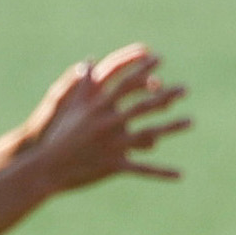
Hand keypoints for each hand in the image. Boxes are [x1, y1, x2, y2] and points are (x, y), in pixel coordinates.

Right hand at [20, 44, 190, 191]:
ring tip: (191, 121)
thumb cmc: (53, 134)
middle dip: (166, 96)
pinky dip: (161, 172)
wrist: (44, 165)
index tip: (158, 60)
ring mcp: (113, 144)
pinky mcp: (114, 165)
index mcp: (98, 106)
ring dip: (172, 127)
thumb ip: (80, 83)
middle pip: (144, 105)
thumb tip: (90, 62)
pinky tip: (180, 174)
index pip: (126, 82)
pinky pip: (143, 169)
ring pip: (149, 134)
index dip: (143, 70)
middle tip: (184, 89)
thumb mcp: (64, 105)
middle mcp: (109, 122)